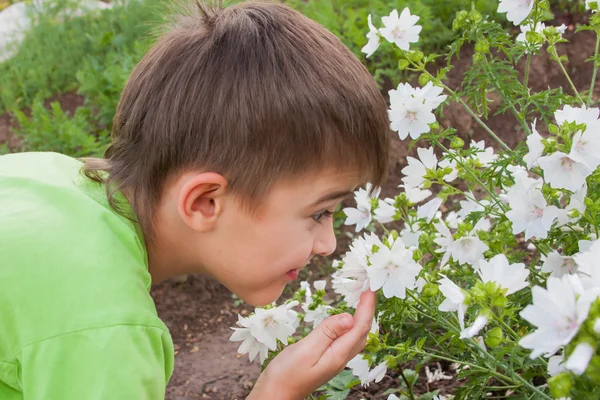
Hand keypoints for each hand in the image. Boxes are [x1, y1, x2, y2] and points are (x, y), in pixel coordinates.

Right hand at [247, 290, 375, 399]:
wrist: (275, 394)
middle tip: (369, 289)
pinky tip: (346, 320)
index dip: (367, 306)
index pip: (360, 327)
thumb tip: (349, 317)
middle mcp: (341, 358)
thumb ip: (327, 332)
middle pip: (362, 331)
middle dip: (368, 309)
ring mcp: (335, 359)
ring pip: (356, 336)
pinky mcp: (327, 359)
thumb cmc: (286, 374)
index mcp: (338, 354)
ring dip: (362, 317)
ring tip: (362, 300)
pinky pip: (346, 339)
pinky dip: (351, 325)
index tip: (370, 288)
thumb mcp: (306, 349)